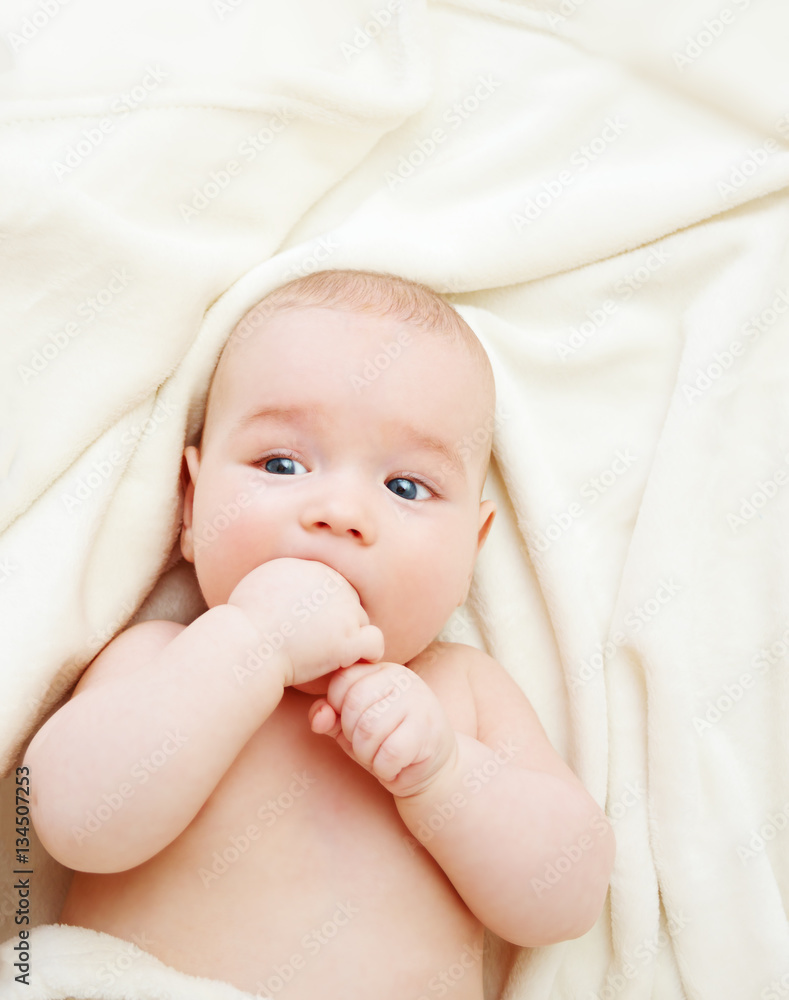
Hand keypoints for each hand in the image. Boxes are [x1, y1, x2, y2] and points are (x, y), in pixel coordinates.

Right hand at [226, 558, 383, 686]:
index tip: (305, 628)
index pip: (332, 588)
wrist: (244, 646)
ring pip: (362, 623)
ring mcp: (344, 610)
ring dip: (349, 639)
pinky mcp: (349, 639)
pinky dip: (367, 655)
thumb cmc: (242, 624)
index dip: (323, 610)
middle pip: (349, 603)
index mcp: (311, 568)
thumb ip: (282, 581)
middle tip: (315, 645)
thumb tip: (286, 585)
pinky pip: (374, 644)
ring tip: (324, 657)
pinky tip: (349, 663)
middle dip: (336, 623)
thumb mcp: (258, 584)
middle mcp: (332, 583)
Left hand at [308, 662, 457, 796]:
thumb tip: (318, 716)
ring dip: (367, 754)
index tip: (352, 725)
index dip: (337, 710)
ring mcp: (419, 701)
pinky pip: (390, 752)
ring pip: (370, 730)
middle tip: (367, 745)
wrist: (431, 769)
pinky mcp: (428, 730)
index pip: (342, 681)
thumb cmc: (386, 743)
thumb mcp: (350, 727)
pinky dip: (384, 768)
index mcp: (380, 670)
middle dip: (352, 735)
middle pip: (354, 705)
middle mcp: (402, 678)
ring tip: (380, 756)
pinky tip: (394, 766)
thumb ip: (329, 716)